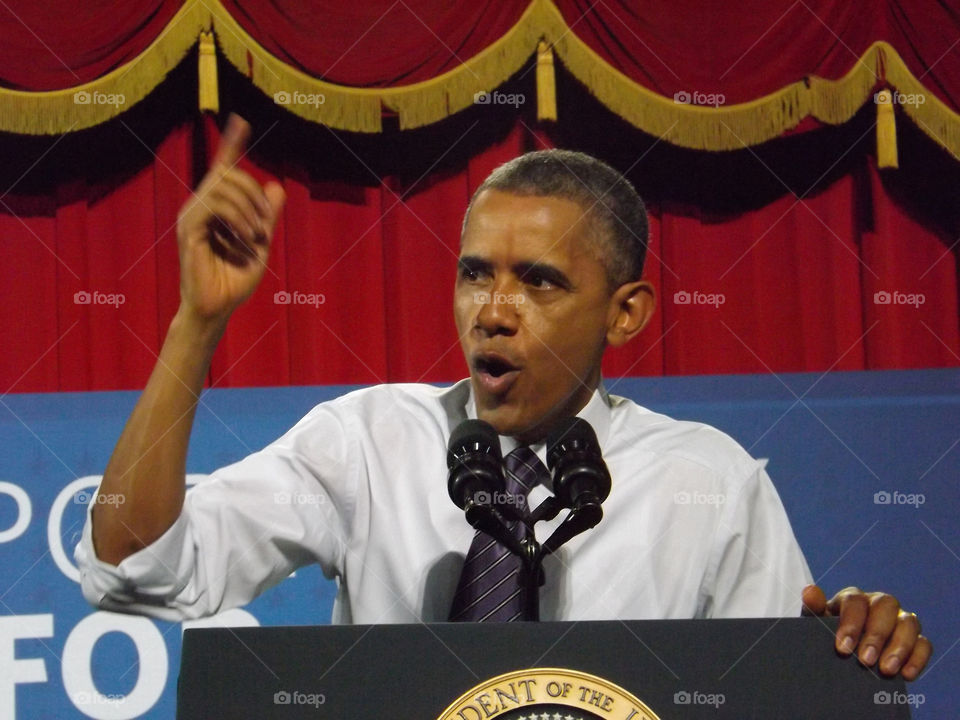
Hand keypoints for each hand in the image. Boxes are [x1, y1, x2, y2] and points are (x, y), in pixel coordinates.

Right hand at [176, 113, 285, 322]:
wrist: (218, 308)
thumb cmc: (234, 279)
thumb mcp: (260, 242)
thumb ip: (266, 215)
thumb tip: (276, 185)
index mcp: (214, 207)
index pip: (222, 169)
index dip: (231, 144)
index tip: (242, 122)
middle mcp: (198, 207)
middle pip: (227, 174)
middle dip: (253, 193)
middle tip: (267, 223)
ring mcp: (191, 217)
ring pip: (221, 187)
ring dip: (248, 208)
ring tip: (258, 235)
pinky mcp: (188, 230)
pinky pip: (213, 206)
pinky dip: (237, 219)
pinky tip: (246, 238)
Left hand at [802, 584, 931, 679]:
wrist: (844, 654)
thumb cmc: (830, 634)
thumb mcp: (818, 624)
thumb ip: (813, 609)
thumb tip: (809, 591)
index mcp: (854, 598)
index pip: (855, 600)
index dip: (851, 623)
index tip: (843, 648)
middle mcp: (879, 603)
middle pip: (886, 606)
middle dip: (876, 635)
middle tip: (865, 660)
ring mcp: (899, 619)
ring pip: (908, 622)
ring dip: (899, 647)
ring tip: (885, 670)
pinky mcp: (915, 639)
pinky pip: (924, 643)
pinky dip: (917, 658)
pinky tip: (906, 675)